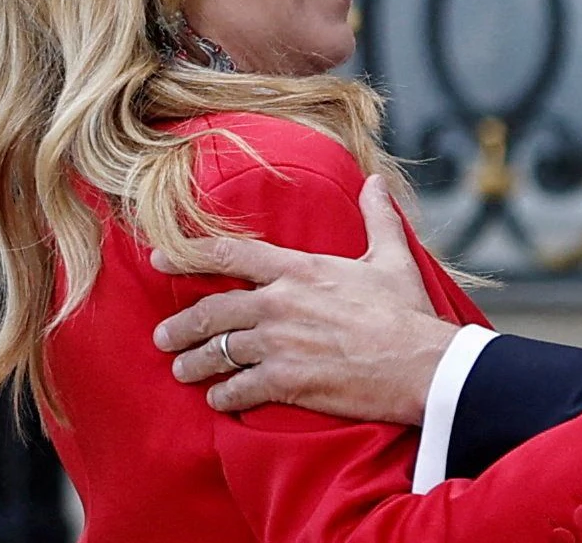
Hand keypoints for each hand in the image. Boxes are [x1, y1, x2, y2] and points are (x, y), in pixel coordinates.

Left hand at [150, 174, 450, 423]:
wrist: (422, 364)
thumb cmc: (407, 312)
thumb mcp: (392, 257)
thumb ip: (377, 217)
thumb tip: (376, 181)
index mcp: (300, 269)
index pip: (230, 253)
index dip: (187, 254)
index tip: (159, 258)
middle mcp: (280, 303)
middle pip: (212, 310)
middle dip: (181, 325)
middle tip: (163, 336)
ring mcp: (280, 344)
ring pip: (217, 352)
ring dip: (194, 363)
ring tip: (181, 371)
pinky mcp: (286, 382)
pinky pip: (238, 390)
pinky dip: (223, 397)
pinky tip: (218, 400)